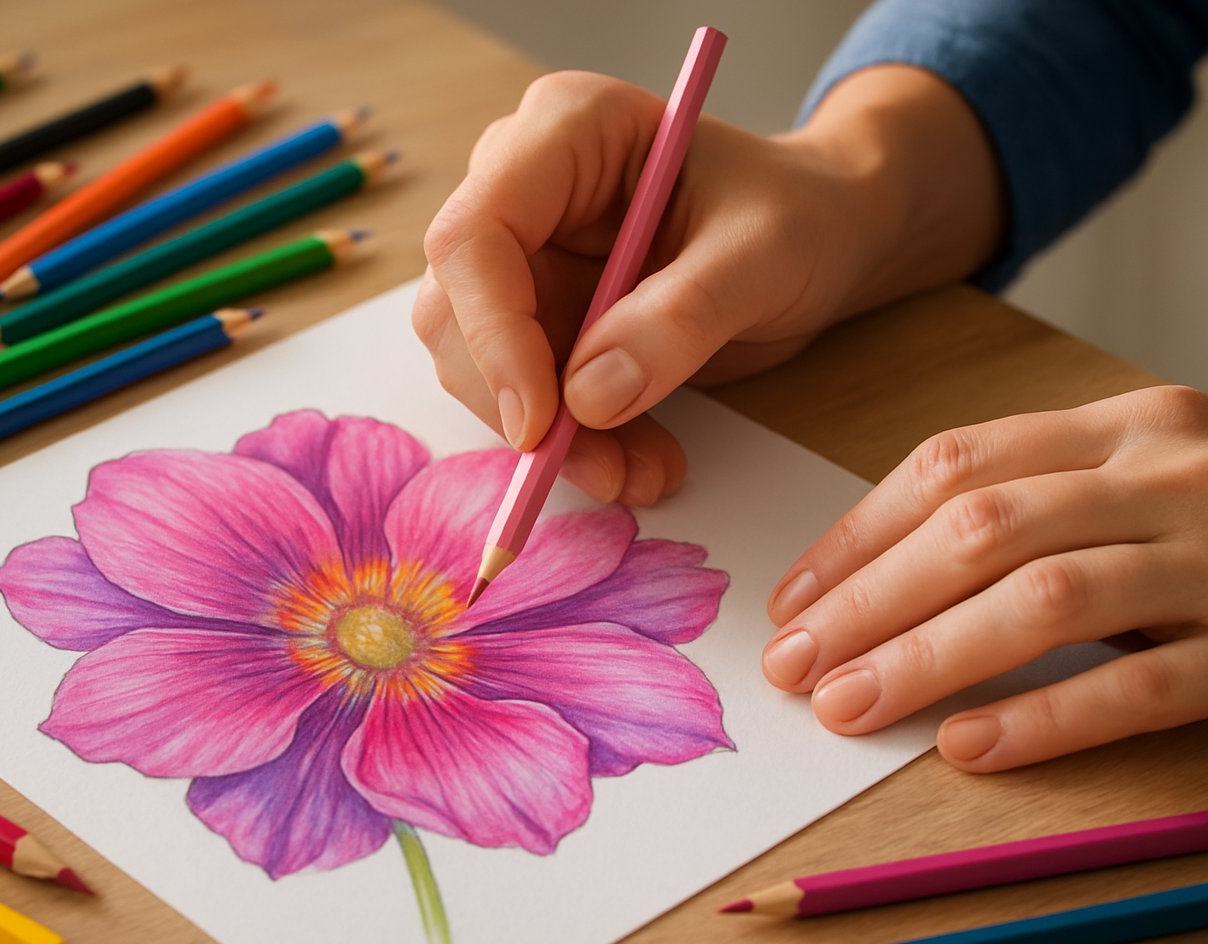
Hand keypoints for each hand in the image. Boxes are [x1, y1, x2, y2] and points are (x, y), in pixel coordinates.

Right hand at [413, 65, 1000, 504]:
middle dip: (522, 406)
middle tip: (606, 469)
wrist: (825, 237)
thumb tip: (588, 397)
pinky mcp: (539, 320)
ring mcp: (524, 259)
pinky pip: (524, 399)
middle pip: (457, 311)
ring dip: (552, 441)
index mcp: (566, 132)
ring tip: (644, 472)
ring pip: (480, 368)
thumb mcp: (765, 256)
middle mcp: (522, 189)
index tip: (543, 422)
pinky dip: (576, 447)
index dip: (492, 333)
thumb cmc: (801, 214)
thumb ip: (680, 318)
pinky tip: (641, 462)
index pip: (474, 234)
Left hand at [763, 386, 1207, 770]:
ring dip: (930, 655)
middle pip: (980, 528)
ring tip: (849, 709)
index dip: (856, 536)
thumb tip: (863, 586)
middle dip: (869, 602)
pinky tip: (970, 746)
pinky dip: (1050, 715)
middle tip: (792, 668)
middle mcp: (1166, 470)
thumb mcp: (1131, 479)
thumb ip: (1026, 505)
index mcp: (1119, 423)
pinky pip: (1147, 682)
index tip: (789, 602)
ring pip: (1048, 595)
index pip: (951, 464)